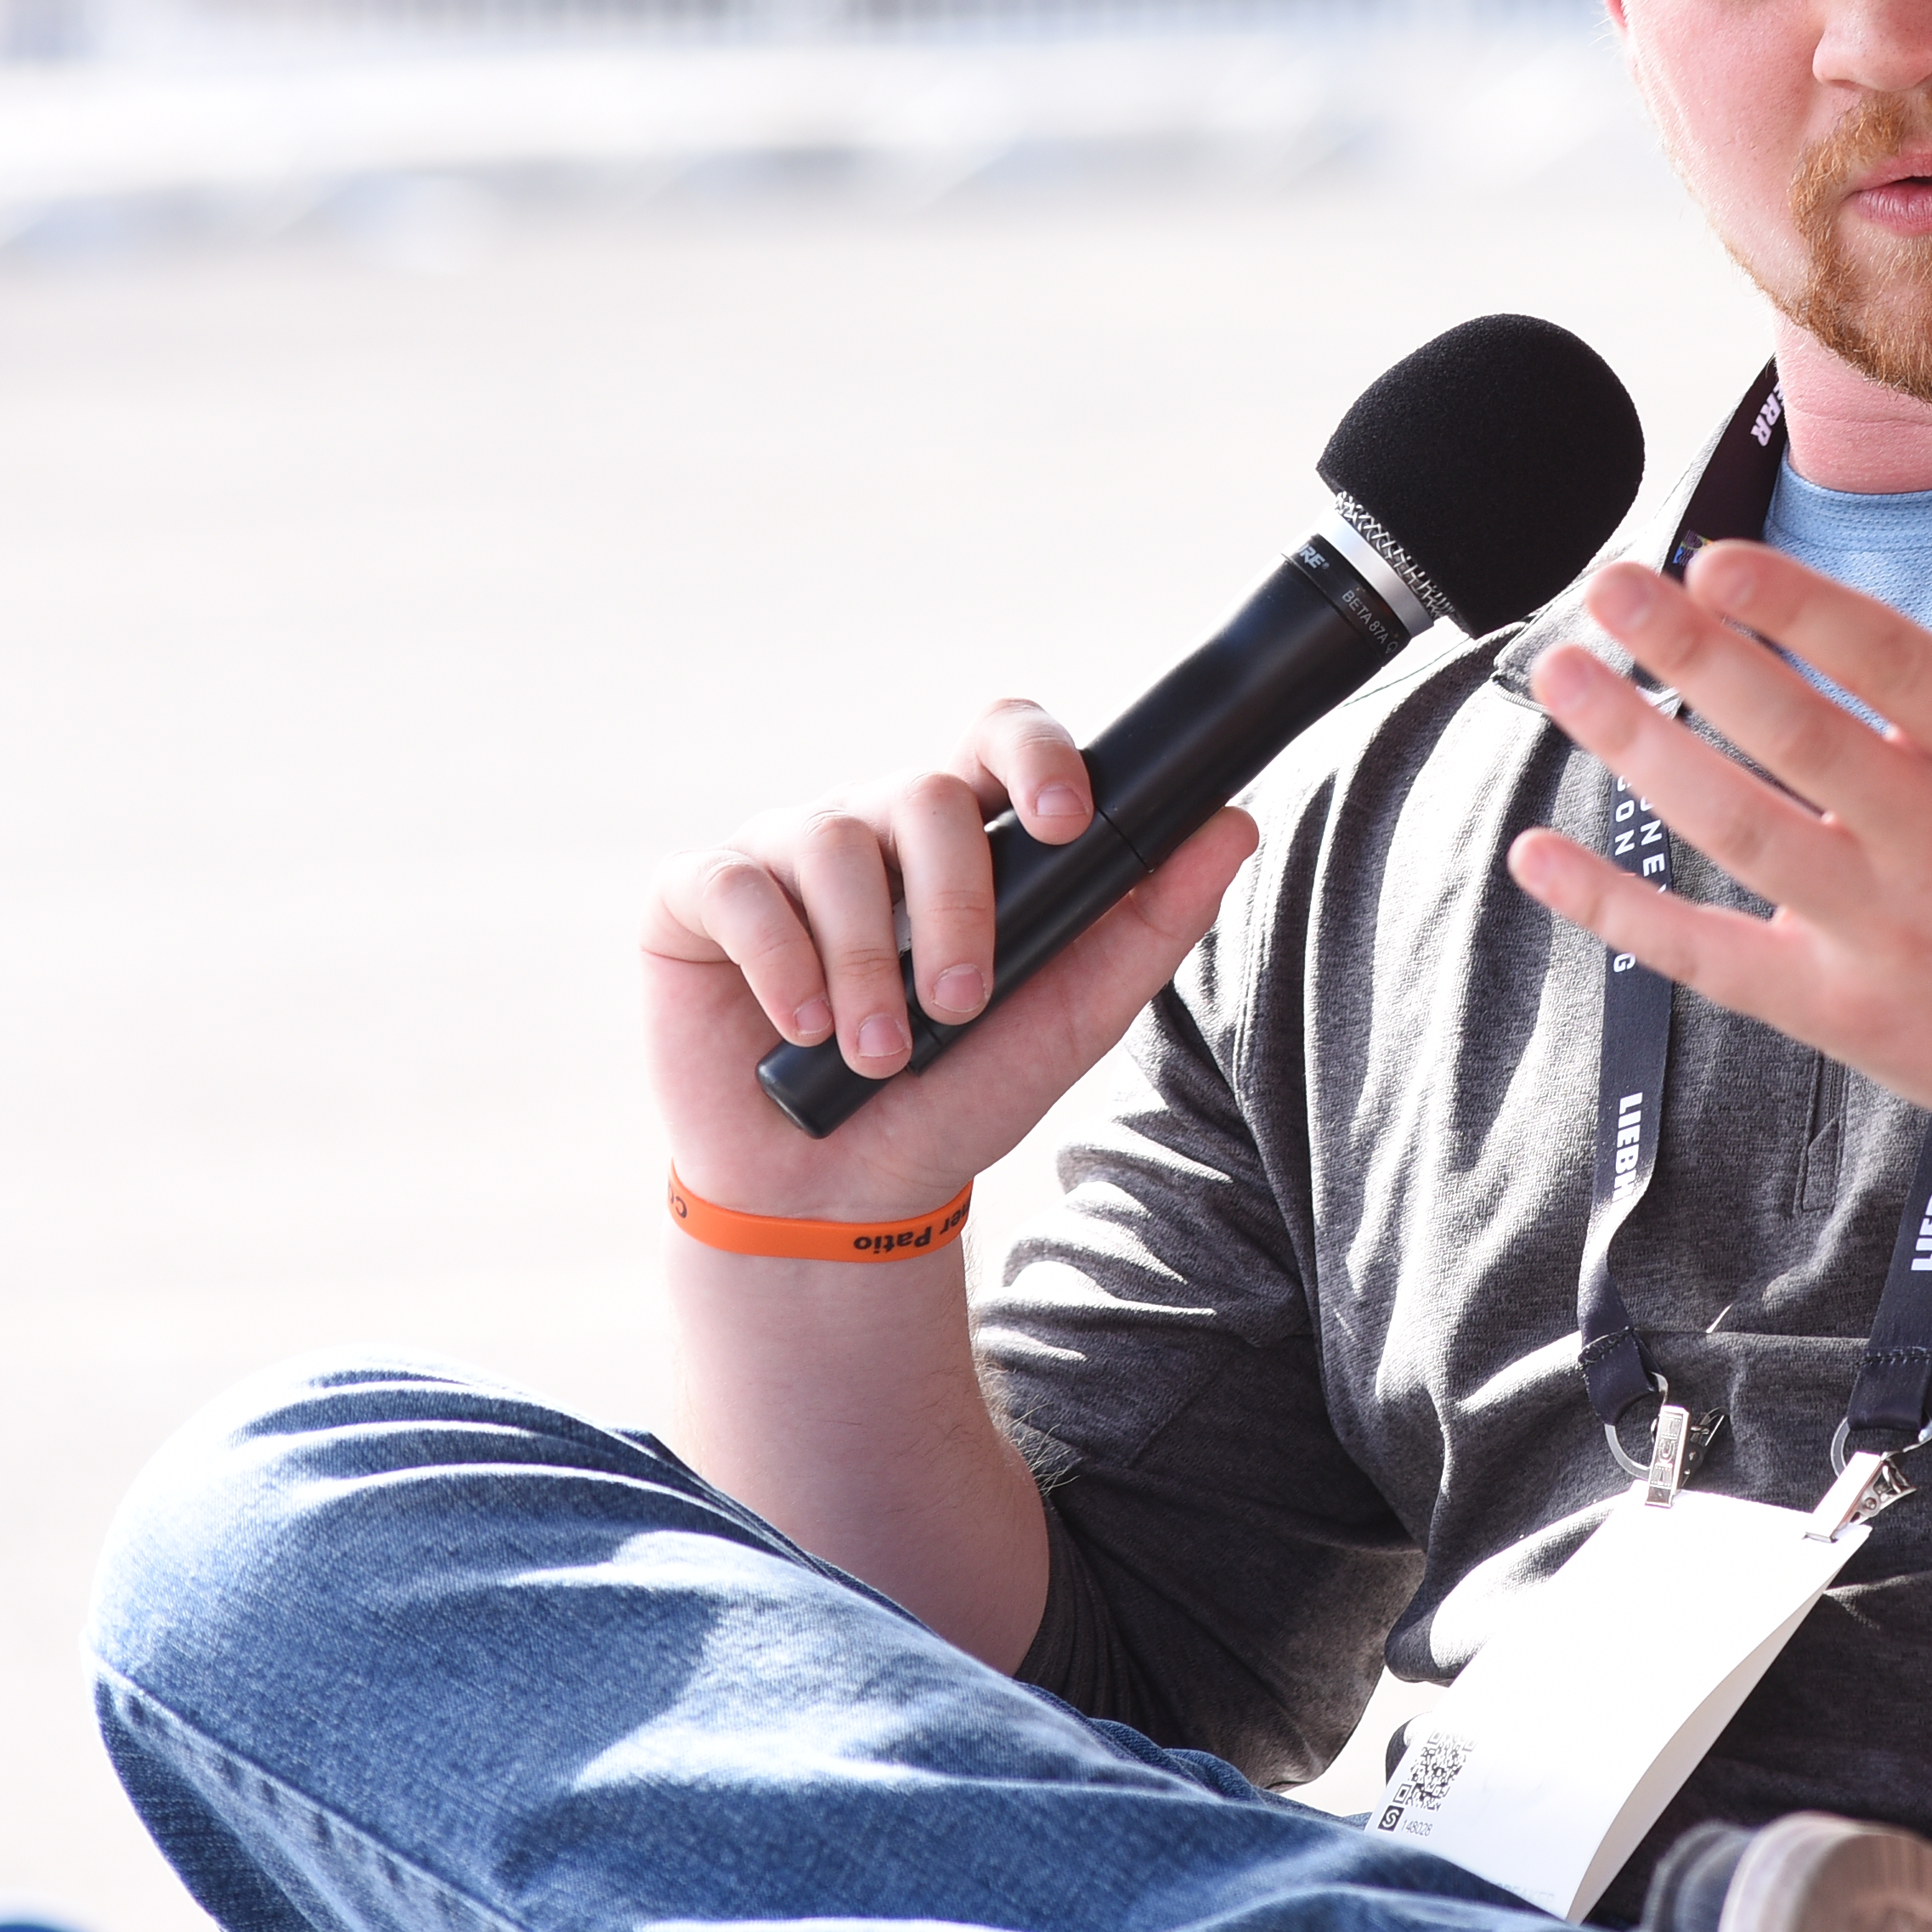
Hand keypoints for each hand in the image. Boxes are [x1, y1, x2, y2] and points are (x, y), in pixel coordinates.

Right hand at [638, 700, 1258, 1224]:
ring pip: (832, 842)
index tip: (1065, 822)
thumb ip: (1151, 923)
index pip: (1002, 735)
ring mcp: (782, 853)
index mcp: (969, 835)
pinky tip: (798, 1030)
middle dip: (956, 906)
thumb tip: (1235, 823)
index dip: (1036, 754)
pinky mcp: (697, 896)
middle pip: (925, 793)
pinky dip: (778, 960)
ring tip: (882, 1053)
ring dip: (866, 963)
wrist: (840, 1196)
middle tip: (959, 1007)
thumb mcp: (1073, 1019)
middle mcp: (876, 825)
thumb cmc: (959, 1096)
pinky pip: (734, 882)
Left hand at [1499, 437, 1931, 1173]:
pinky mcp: (1837, 1009)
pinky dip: (1617, 909)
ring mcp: (1883, 934)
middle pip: (1796, 740)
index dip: (1801, 612)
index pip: (1892, 667)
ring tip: (1564, 674)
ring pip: (1739, 833)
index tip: (1713, 560)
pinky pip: (1707, 957)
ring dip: (1639, 751)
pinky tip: (1539, 853)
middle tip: (1608, 583)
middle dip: (1692, 657)